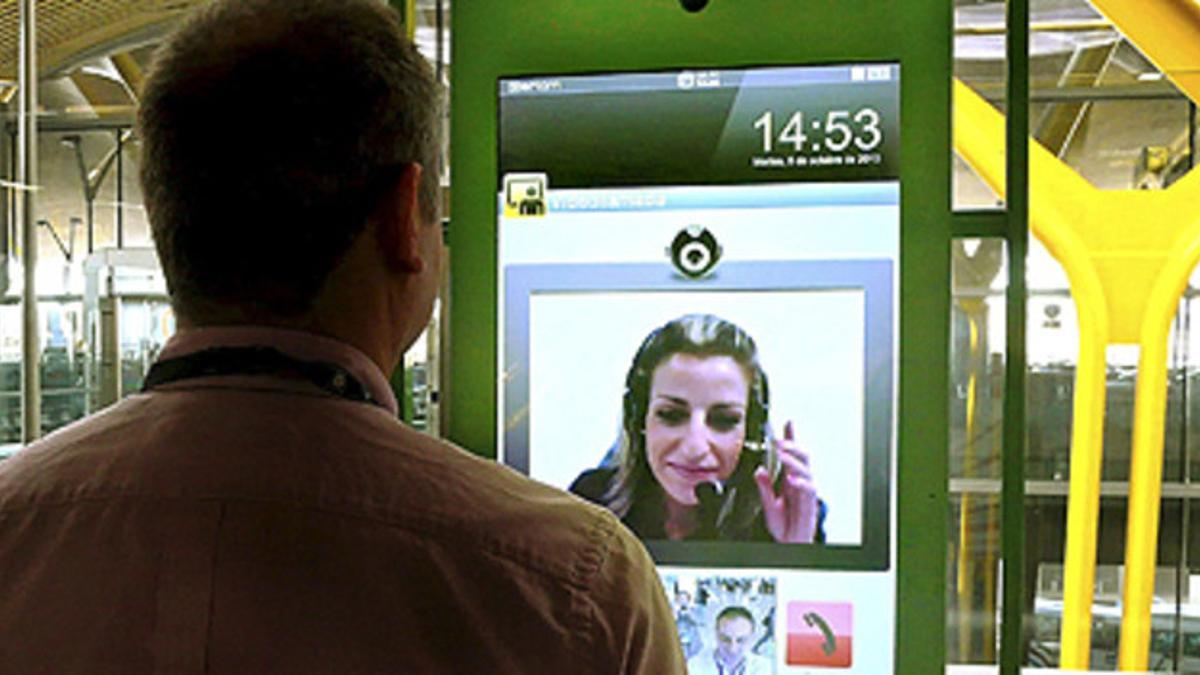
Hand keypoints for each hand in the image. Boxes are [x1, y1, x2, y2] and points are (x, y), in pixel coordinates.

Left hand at [753, 420, 817, 542]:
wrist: (790, 544)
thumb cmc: (783, 525)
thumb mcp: (768, 504)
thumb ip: (764, 487)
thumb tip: (759, 470)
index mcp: (789, 480)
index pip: (791, 455)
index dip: (791, 438)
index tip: (788, 422)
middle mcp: (799, 482)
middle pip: (802, 457)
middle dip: (792, 445)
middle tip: (778, 441)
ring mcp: (805, 491)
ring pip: (806, 469)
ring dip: (793, 460)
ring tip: (782, 454)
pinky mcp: (809, 503)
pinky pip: (809, 489)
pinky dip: (801, 482)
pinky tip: (792, 479)